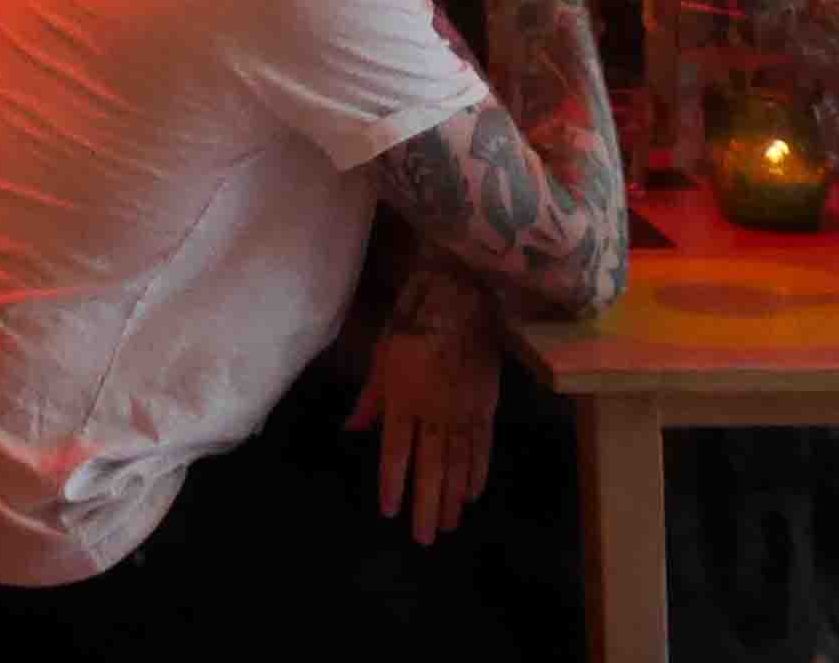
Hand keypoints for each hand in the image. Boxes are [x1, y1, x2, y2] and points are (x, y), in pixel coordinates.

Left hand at [350, 265, 504, 541]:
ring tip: (448, 524)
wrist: (460, 301)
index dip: (393, 483)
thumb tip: (352, 429)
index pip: (396, 452)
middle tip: (424, 538)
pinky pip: (482, 447)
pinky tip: (472, 494)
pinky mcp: (486, 407)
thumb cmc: (412, 323)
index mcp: (403, 400)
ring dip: (452, 497)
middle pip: (429, 468)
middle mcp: (434, 413)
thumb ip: (371, 399)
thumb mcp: (382, 356)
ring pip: (457, 464)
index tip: (391, 511)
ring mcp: (463, 413)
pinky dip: (477, 472)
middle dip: (426, 505)